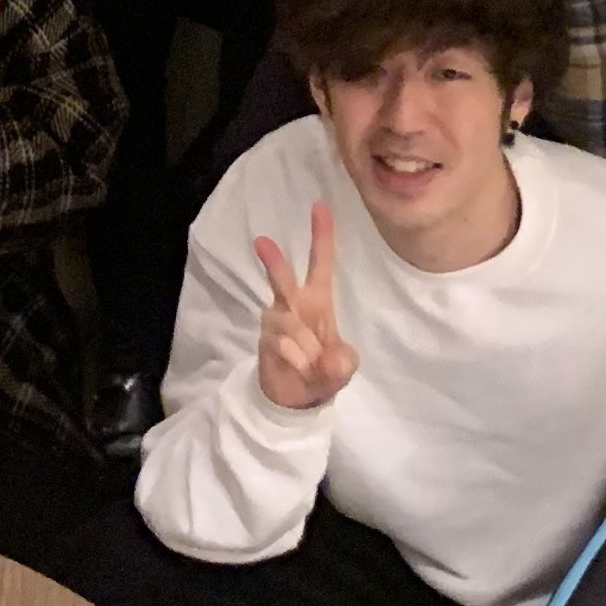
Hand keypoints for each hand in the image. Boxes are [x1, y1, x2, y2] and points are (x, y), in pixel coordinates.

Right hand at [251, 203, 362, 412]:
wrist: (296, 398)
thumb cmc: (324, 370)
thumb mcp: (343, 368)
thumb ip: (341, 363)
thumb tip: (329, 360)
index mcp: (318, 301)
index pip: (321, 263)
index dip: (322, 236)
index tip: (319, 206)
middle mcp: (294, 304)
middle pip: (282, 278)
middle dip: (273, 261)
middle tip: (261, 241)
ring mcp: (276, 320)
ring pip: (289, 324)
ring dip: (307, 349)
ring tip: (312, 365)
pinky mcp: (265, 340)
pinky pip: (284, 346)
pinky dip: (298, 361)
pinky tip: (299, 369)